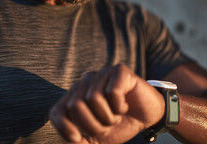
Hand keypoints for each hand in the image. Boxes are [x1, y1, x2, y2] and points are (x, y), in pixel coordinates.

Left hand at [49, 64, 164, 143]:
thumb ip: (82, 143)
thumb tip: (69, 142)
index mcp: (76, 97)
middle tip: (108, 126)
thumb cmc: (122, 124)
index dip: (62, 126)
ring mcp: (102, 74)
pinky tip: (125, 105)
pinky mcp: (119, 71)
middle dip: (93, 125)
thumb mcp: (99, 139)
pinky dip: (119, 106)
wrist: (149, 116)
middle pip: (75, 105)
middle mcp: (86, 82)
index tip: (77, 138)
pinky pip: (112, 91)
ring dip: (109, 116)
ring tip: (118, 116)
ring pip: (94, 98)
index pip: (57, 110)